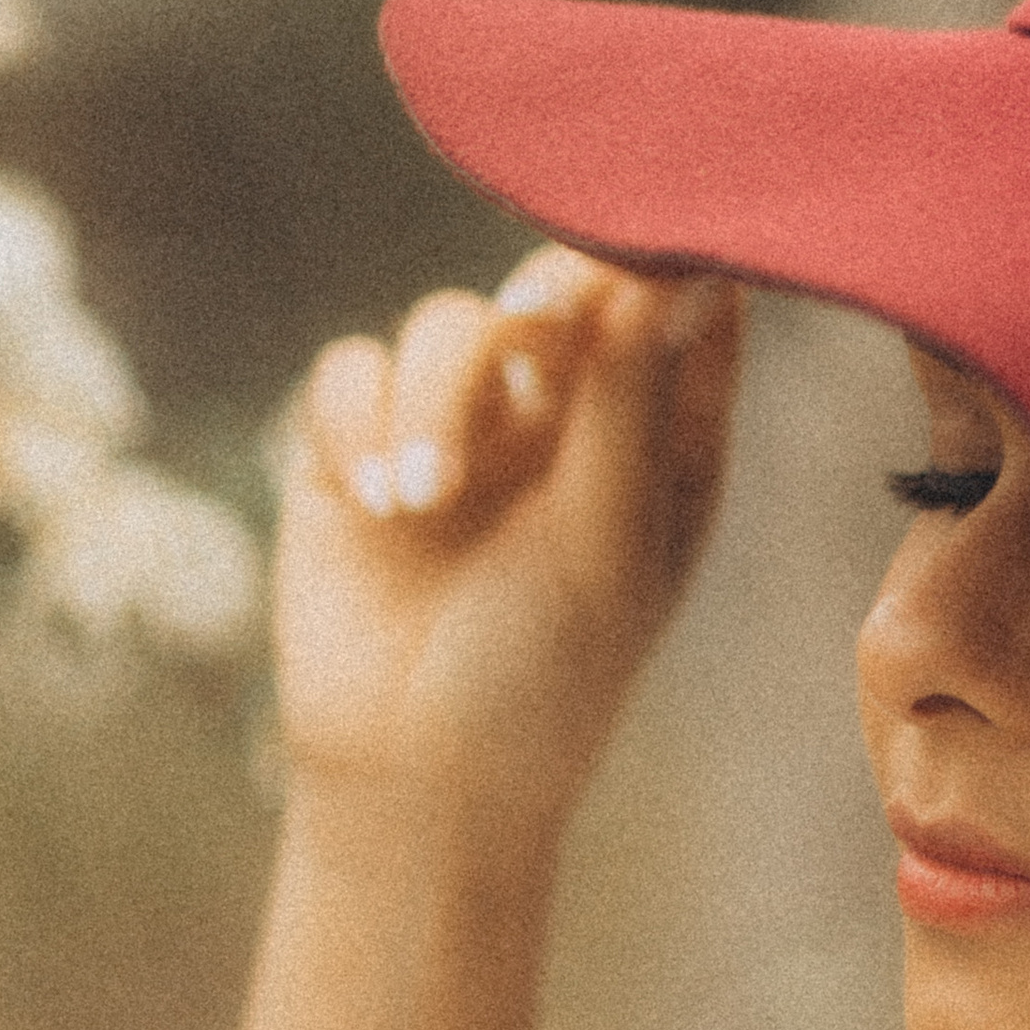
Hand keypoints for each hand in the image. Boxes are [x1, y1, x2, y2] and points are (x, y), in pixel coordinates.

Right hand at [280, 247, 743, 844]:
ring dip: (437, 395)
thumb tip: (677, 266)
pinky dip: (361, 422)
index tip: (654, 249)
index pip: (678, 303)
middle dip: (547, 299)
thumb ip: (631, 400)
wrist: (414, 780)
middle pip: (558, 287)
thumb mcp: (605, 541)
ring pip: (449, 324)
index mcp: (658, 436)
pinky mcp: (357, 444)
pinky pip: (352, 371)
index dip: (668, 253)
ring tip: (423, 500)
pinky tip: (380, 505)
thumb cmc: (544, 676)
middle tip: (539, 323)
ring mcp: (459, 424)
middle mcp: (562, 415)